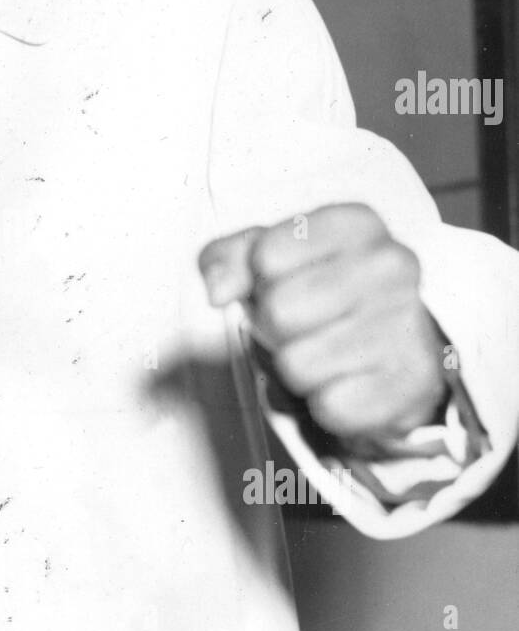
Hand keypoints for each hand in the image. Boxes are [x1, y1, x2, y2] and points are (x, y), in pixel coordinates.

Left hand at [198, 204, 446, 441]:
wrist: (395, 348)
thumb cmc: (324, 295)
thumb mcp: (271, 259)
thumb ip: (228, 259)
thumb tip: (217, 289)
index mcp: (357, 223)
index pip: (266, 255)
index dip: (260, 279)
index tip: (287, 281)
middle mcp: (392, 265)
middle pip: (279, 310)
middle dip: (276, 327)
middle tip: (306, 323)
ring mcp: (408, 322)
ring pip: (298, 364)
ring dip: (301, 367)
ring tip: (330, 351)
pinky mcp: (413, 382)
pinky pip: (330, 406)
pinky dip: (329, 403)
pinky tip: (353, 380)